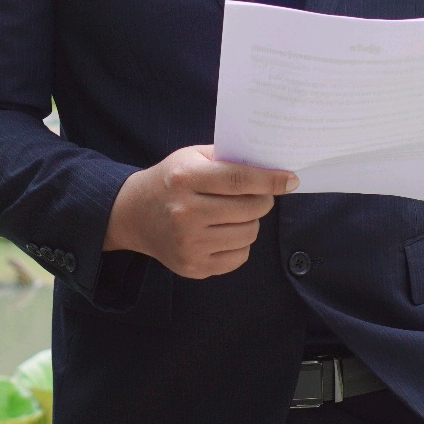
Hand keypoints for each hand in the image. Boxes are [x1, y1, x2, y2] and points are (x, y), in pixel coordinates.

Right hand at [103, 145, 296, 277]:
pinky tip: (225, 232)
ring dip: (252, 222)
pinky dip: (240, 243)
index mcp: (185, 178)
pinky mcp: (193, 266)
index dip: (270, 181)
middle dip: (263, 200)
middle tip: (260, 196)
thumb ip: (226, 158)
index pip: (240, 180)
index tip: (290, 180)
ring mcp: (189, 243)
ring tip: (237, 213)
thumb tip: (269, 166)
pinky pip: (238, 257)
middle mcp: (186, 212)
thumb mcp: (190, 157)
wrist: (133, 214)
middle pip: (249, 209)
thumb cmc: (170, 180)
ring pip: (248, 234)